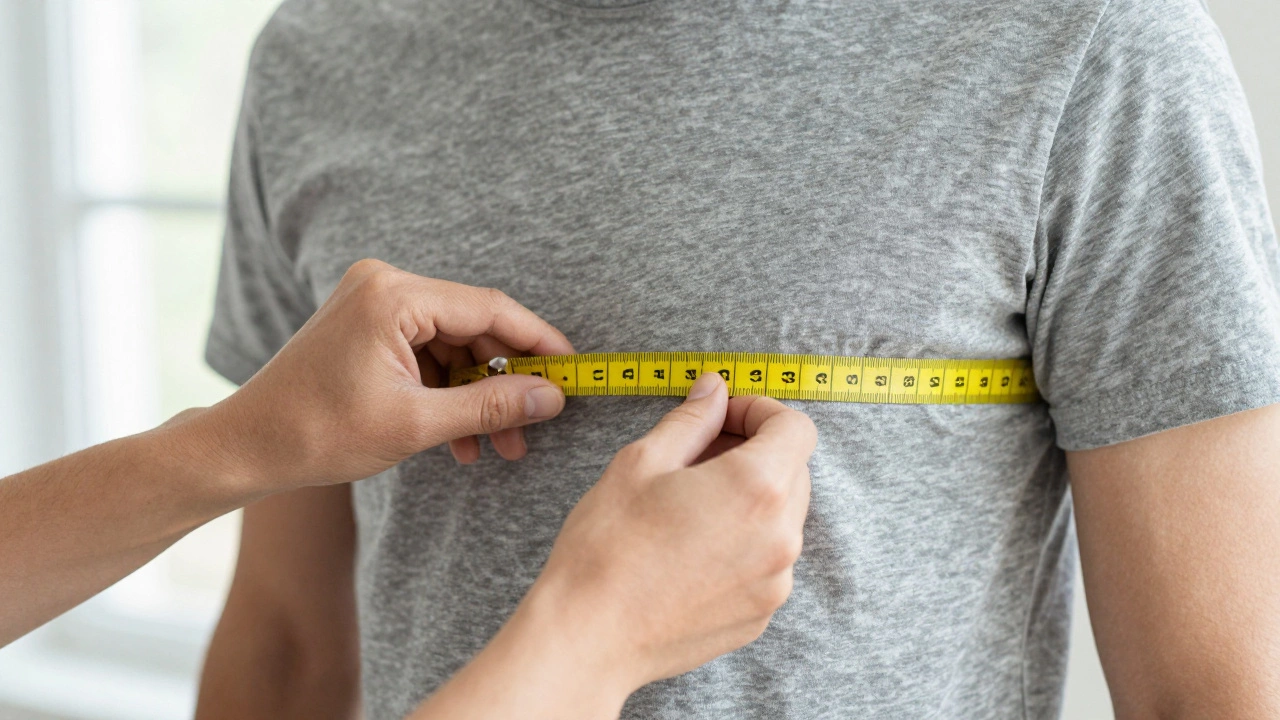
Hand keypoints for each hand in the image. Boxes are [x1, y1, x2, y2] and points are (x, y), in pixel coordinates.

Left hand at [180, 259, 574, 491]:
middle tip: (536, 424)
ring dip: (479, 396)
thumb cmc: (316, 433)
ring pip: (455, 346)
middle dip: (506, 382)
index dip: (538, 343)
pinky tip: (463, 439)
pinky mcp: (370, 327)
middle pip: (475, 326)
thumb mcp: (415, 425)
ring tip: (501, 446)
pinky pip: (429, 355)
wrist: (247, 447)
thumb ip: (489, 407)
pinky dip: (449, 393)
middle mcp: (385, 286)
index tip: (574, 372)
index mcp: (393, 295)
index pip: (489, 309)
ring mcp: (375, 304)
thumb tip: (551, 397)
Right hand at [533, 371, 817, 692]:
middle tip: (698, 455)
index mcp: (757, 487)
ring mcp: (776, 581)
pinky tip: (691, 548)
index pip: (795, 428)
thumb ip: (692, 419)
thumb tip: (715, 389)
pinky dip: (743, 543)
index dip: (761, 411)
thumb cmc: (607, 546)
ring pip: (781, 518)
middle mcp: (781, 536)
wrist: (590, 637)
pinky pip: (767, 561)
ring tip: (690, 505)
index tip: (725, 416)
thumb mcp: (641, 462)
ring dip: (750, 499)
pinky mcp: (761, 614)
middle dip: (755, 452)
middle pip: (794, 471)